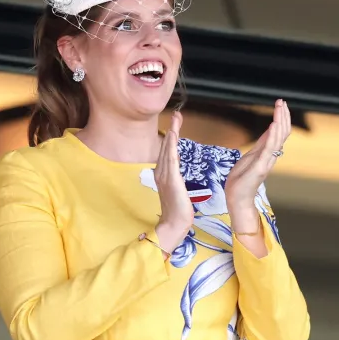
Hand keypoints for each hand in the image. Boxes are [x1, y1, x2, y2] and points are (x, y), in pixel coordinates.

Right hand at [154, 112, 193, 251]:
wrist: (175, 225)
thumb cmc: (177, 211)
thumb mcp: (177, 191)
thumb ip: (175, 180)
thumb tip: (176, 172)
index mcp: (163, 175)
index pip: (167, 151)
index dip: (171, 137)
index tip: (176, 124)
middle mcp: (161, 173)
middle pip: (166, 147)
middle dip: (172, 130)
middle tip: (177, 114)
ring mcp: (165, 176)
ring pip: (168, 150)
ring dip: (172, 134)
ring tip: (176, 120)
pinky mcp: (171, 180)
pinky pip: (171, 159)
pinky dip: (171, 146)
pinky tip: (173, 136)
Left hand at [225, 99, 290, 211]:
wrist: (237, 199)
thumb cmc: (240, 181)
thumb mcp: (250, 157)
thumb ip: (261, 144)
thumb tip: (269, 130)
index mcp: (267, 153)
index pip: (278, 133)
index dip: (280, 118)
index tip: (280, 105)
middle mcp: (270, 156)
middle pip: (281, 133)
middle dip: (282, 116)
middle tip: (282, 101)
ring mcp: (266, 161)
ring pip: (278, 138)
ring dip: (279, 121)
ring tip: (280, 107)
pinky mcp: (260, 166)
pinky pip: (270, 148)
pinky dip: (273, 135)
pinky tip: (274, 124)